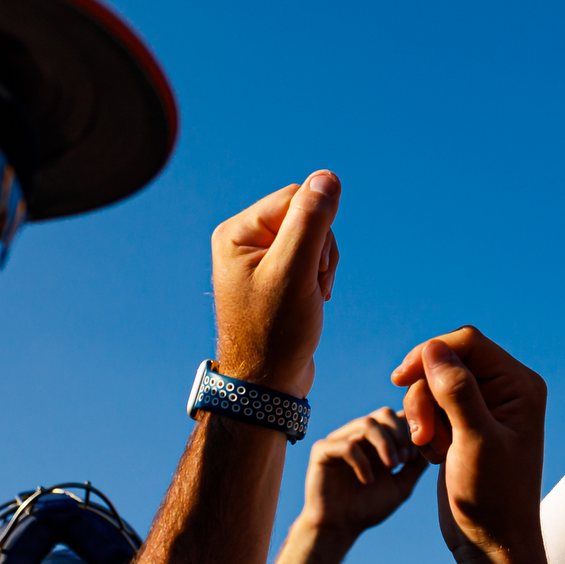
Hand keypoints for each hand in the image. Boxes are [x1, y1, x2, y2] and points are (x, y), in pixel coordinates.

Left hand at [211, 172, 340, 396]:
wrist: (268, 384)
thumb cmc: (276, 333)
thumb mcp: (295, 272)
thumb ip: (311, 222)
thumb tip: (327, 178)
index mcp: (237, 232)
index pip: (295, 198)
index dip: (317, 230)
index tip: (310, 269)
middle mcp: (244, 241)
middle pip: (306, 215)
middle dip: (321, 250)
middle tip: (312, 287)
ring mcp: (260, 260)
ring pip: (314, 237)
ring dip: (324, 266)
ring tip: (313, 297)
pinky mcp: (276, 277)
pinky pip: (311, 257)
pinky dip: (321, 277)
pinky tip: (313, 301)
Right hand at [301, 408, 428, 536]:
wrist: (340, 528)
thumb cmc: (368, 508)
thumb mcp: (401, 485)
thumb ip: (416, 465)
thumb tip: (434, 444)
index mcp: (375, 441)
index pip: (397, 417)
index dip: (411, 431)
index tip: (416, 456)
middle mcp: (357, 435)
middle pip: (384, 414)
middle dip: (400, 435)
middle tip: (404, 461)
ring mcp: (339, 440)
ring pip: (367, 423)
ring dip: (385, 444)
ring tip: (392, 467)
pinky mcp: (322, 451)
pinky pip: (346, 445)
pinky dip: (363, 462)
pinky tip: (368, 480)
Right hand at [391, 326, 551, 563]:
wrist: (491, 542)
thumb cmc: (492, 497)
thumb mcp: (474, 441)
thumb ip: (457, 391)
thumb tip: (435, 348)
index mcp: (520, 386)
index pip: (468, 343)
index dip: (430, 354)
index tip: (400, 379)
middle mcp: (507, 391)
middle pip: (447, 361)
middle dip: (424, 394)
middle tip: (421, 435)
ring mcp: (487, 408)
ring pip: (435, 385)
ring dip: (422, 414)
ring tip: (429, 450)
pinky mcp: (468, 427)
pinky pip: (434, 408)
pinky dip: (427, 428)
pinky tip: (435, 456)